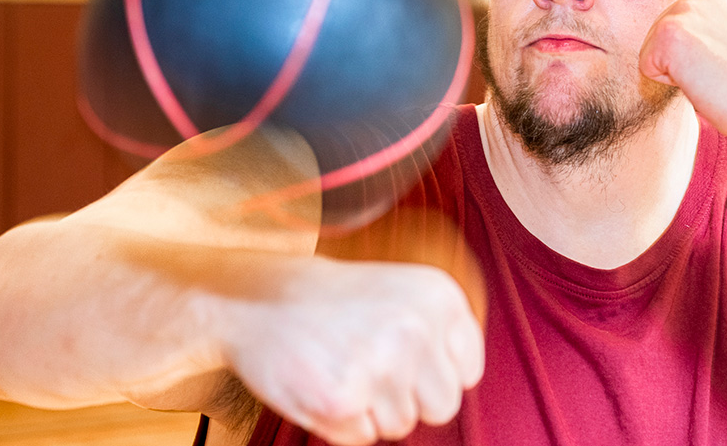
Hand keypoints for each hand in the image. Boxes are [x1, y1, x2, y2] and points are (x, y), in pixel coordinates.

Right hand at [219, 258, 483, 444]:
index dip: (433, 375)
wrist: (258, 297)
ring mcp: (381, 363)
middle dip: (407, 398)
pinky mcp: (343, 398)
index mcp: (440, 297)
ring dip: (372, 410)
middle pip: (442, 406)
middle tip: (368, 365)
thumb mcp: (404, 295)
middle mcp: (417, 327)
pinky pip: (364, 438)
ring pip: (402, 425)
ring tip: (342, 368)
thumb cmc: (335, 304)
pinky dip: (342, 423)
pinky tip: (322, 383)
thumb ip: (442, 336)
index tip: (402, 357)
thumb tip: (463, 386)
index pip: (468, 372)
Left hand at [639, 0, 726, 165]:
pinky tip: (701, 79)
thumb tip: (687, 31)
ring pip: (652, 48)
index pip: (683, 21)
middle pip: (663, 32)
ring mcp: (684, 9)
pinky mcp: (668, 32)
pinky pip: (646, 66)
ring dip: (677, 69)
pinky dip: (668, 82)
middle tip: (720, 69)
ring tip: (712, 73)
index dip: (699, 49)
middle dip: (684, 58)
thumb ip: (712, 21)